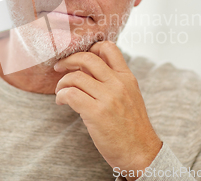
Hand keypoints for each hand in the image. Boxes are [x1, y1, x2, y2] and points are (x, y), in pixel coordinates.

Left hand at [54, 41, 161, 178]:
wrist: (141, 153)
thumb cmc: (132, 127)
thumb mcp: (130, 96)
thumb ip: (114, 81)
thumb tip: (88, 70)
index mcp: (127, 78)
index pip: (108, 48)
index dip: (89, 48)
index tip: (78, 58)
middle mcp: (118, 84)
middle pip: (87, 58)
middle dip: (68, 60)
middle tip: (59, 67)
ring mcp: (108, 98)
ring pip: (75, 77)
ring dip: (62, 83)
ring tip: (61, 92)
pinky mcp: (96, 113)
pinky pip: (71, 94)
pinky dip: (61, 96)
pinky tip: (61, 102)